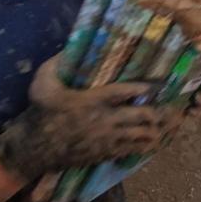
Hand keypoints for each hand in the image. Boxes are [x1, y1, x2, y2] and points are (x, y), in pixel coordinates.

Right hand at [0, 56, 176, 180]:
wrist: (34, 148)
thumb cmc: (41, 113)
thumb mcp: (42, 84)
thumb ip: (56, 64)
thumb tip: (68, 48)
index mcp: (91, 101)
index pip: (123, 92)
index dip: (142, 88)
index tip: (153, 85)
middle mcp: (104, 120)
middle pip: (140, 116)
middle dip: (156, 112)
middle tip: (166, 107)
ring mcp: (106, 139)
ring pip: (140, 136)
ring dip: (154, 131)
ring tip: (165, 125)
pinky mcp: (105, 153)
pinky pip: (131, 151)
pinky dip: (143, 146)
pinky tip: (152, 142)